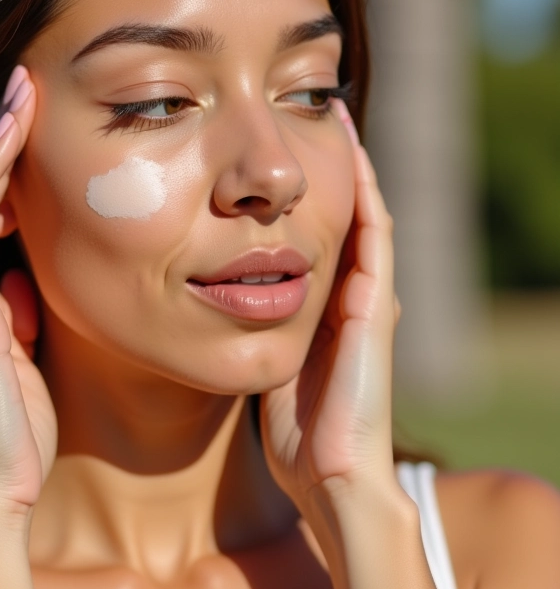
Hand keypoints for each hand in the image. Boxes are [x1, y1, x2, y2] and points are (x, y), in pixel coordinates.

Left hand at [260, 99, 399, 507]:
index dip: (299, 190)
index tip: (280, 150)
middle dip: (326, 166)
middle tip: (309, 114)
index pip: (316, 232)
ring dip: (350, 168)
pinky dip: (364, 196)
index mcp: (323, 304)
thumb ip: (250, 331)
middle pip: (342, 214)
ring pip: (362, 215)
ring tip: (333, 117)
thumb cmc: (293, 428)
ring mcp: (367, 298)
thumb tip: (212, 300)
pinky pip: (373, 238)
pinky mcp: (374, 307)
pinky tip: (351, 156)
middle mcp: (350, 292)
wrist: (328, 473)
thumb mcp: (267, 362)